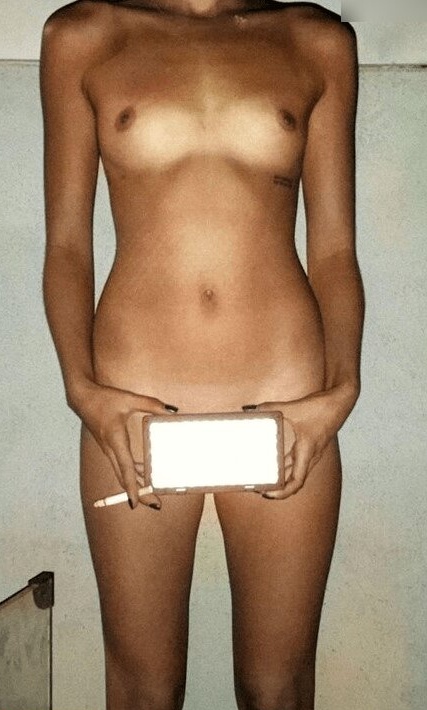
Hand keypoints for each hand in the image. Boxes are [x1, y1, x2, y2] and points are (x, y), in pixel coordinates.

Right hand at [71, 380, 178, 509]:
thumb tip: (170, 411)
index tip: (135, 503)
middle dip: (138, 493)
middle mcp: (110, 449)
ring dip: (135, 485)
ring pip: (121, 473)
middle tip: (155, 504)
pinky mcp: (108, 447)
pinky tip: (144, 472)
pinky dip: (131, 473)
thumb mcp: (129, 399)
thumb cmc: (104, 399)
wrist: (83, 398)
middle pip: (123, 478)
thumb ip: (151, 404)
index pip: (125, 469)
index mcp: (115, 440)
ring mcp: (108, 449)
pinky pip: (120, 465)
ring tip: (152, 492)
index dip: (132, 487)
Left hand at [242, 384, 356, 498]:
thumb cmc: (322, 408)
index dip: (282, 493)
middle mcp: (311, 456)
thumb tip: (254, 409)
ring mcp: (312, 451)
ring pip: (296, 471)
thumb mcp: (294, 407)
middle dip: (278, 488)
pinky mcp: (312, 444)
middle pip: (295, 481)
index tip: (267, 494)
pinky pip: (297, 460)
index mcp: (307, 452)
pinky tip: (274, 458)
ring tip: (265, 477)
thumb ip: (272, 408)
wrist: (341, 401)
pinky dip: (286, 463)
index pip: (296, 482)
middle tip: (260, 487)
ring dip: (282, 477)